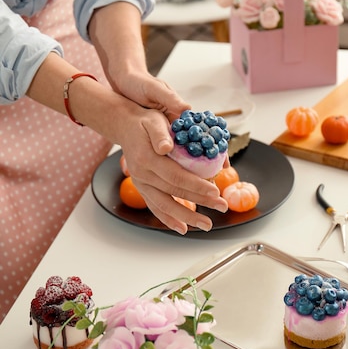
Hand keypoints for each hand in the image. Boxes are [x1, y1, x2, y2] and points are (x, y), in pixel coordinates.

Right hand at [119, 106, 227, 233]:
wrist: (125, 127)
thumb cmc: (145, 121)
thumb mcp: (153, 120)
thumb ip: (160, 133)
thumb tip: (166, 147)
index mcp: (148, 159)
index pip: (176, 176)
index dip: (196, 185)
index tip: (215, 192)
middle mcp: (142, 175)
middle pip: (174, 193)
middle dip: (200, 202)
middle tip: (222, 207)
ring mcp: (141, 184)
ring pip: (165, 205)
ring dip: (187, 217)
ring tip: (207, 224)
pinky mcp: (142, 188)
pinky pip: (155, 207)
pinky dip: (168, 220)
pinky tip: (183, 228)